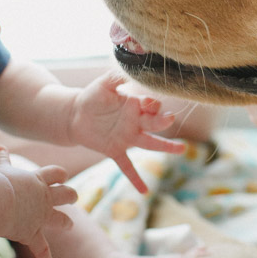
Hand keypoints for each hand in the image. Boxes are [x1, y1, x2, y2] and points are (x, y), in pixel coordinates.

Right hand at [0, 148, 75, 257]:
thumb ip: (2, 158)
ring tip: (69, 225)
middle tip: (73, 196)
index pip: (55, 173)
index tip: (63, 176)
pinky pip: (41, 248)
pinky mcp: (32, 233)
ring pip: (60, 219)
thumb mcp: (1, 167)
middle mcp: (44, 198)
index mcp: (38, 180)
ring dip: (65, 222)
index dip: (60, 175)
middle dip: (70, 195)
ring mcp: (40, 217)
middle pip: (65, 194)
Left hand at [68, 72, 185, 192]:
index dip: (152, 104)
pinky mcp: (114, 150)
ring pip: (150, 143)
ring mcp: (127, 137)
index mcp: (134, 105)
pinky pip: (127, 166)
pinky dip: (135, 178)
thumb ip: (117, 76)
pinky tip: (144, 191)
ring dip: (166, 147)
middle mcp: (135, 122)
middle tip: (170, 119)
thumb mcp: (104, 83)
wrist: (74, 114)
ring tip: (182, 150)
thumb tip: (132, 66)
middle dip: (163, 121)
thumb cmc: (92, 97)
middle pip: (154, 124)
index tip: (149, 102)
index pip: (150, 105)